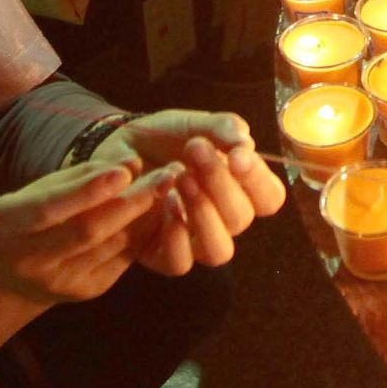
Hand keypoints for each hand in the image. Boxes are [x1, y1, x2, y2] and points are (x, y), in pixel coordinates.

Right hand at [0, 157, 181, 306]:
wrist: (14, 274)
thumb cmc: (30, 217)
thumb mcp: (42, 189)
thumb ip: (83, 175)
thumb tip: (132, 164)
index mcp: (6, 225)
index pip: (48, 209)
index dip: (88, 190)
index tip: (125, 170)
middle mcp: (29, 259)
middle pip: (88, 230)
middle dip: (132, 200)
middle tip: (167, 174)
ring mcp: (59, 281)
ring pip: (112, 244)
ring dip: (146, 214)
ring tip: (169, 186)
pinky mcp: (87, 291)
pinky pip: (123, 256)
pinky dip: (144, 231)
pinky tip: (161, 210)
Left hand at [92, 109, 285, 274]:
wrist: (117, 147)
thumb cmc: (165, 137)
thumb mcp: (196, 124)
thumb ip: (225, 129)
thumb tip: (246, 145)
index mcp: (240, 189)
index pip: (269, 198)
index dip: (258, 180)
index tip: (237, 156)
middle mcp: (223, 220)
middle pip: (241, 219)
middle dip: (220, 183)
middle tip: (195, 152)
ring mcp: (193, 241)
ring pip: (218, 251)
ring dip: (203, 214)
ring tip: (181, 179)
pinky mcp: (161, 255)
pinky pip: (180, 263)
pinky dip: (175, 236)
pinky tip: (165, 203)